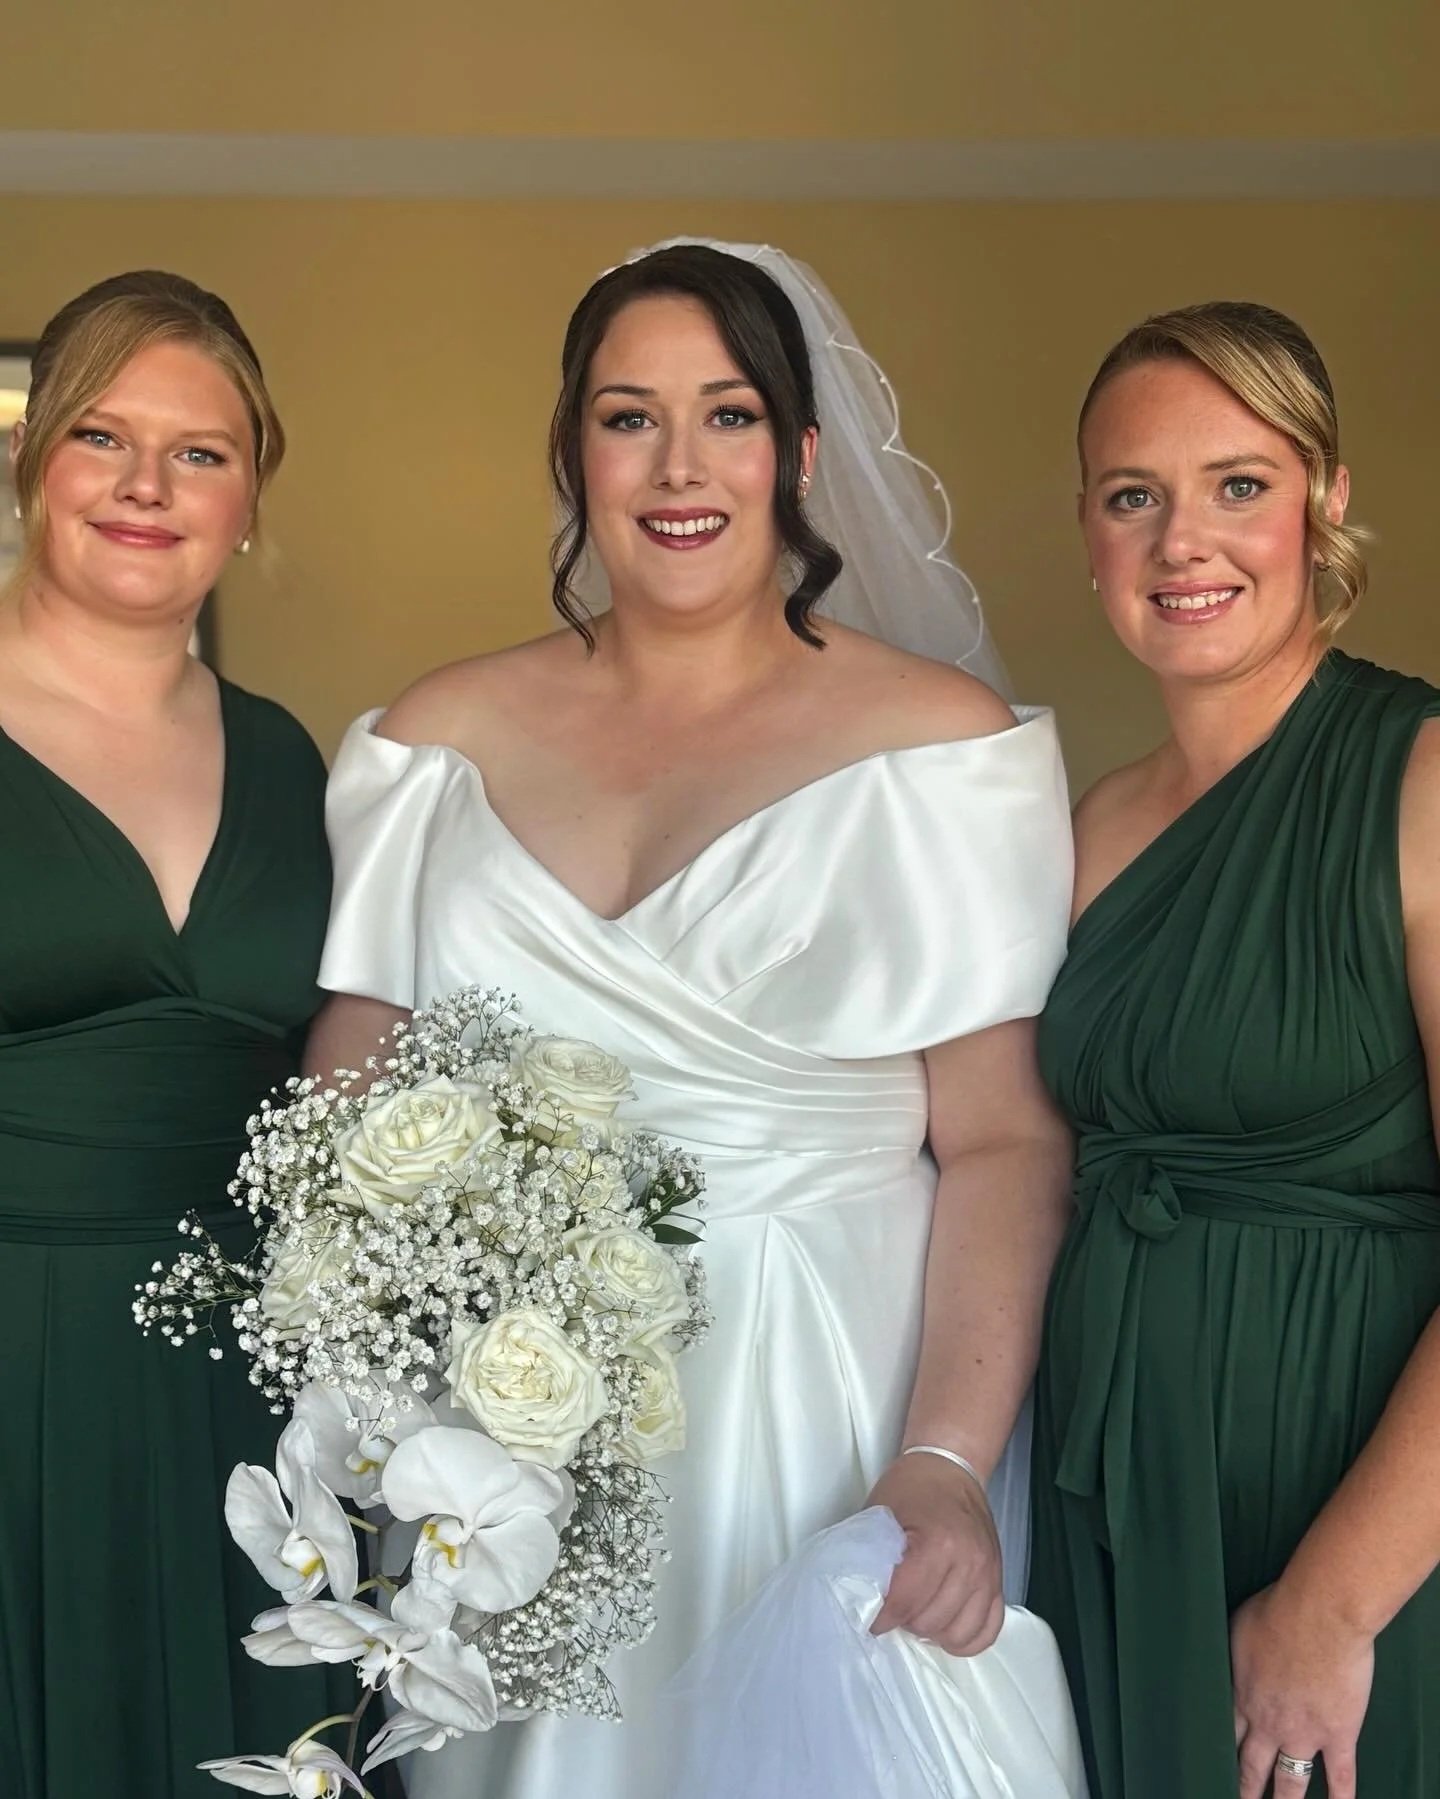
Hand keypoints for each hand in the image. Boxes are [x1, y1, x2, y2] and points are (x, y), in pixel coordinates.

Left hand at [865, 1452, 1002, 1655]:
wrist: (950, 1469)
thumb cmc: (911, 1488)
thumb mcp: (880, 1515)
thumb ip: (871, 1559)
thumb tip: (859, 1600)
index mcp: (938, 1543)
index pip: (904, 1603)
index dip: (880, 1616)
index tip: (868, 1616)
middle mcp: (969, 1562)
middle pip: (930, 1622)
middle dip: (904, 1620)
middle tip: (892, 1606)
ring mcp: (989, 1575)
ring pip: (959, 1634)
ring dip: (933, 1630)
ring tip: (917, 1612)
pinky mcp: (999, 1582)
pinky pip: (987, 1631)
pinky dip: (964, 1636)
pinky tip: (945, 1622)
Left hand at [1231, 1581, 1374, 1798]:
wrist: (1319, 1615)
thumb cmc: (1277, 1611)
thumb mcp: (1237, 1628)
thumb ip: (1234, 1656)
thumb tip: (1229, 1662)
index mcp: (1242, 1696)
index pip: (1226, 1736)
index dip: (1221, 1753)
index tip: (1215, 1767)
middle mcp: (1269, 1723)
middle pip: (1251, 1766)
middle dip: (1244, 1789)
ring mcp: (1305, 1733)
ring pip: (1291, 1781)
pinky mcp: (1339, 1734)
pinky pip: (1341, 1777)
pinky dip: (1340, 1798)